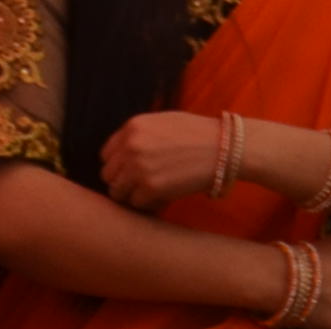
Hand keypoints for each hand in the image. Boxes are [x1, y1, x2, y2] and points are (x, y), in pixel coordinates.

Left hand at [101, 106, 235, 208]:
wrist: (224, 147)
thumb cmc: (197, 134)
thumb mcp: (162, 122)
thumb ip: (138, 135)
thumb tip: (118, 154)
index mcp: (132, 127)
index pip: (106, 155)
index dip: (119, 165)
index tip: (132, 170)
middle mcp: (131, 146)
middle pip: (108, 176)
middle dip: (123, 182)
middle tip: (143, 184)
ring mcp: (138, 168)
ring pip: (118, 193)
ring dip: (133, 195)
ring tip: (153, 189)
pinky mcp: (150, 188)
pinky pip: (136, 204)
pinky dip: (148, 203)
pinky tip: (164, 195)